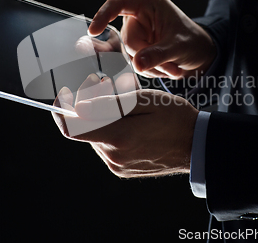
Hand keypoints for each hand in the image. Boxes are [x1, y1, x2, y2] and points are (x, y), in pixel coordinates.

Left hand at [52, 84, 198, 177]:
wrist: (196, 145)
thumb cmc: (175, 118)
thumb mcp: (145, 100)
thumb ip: (110, 104)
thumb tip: (79, 105)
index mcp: (118, 137)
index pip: (71, 128)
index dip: (61, 110)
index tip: (63, 95)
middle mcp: (113, 156)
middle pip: (85, 128)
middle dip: (89, 107)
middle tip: (106, 88)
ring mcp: (117, 165)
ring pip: (95, 136)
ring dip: (101, 119)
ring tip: (124, 107)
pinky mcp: (122, 169)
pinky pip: (106, 147)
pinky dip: (111, 132)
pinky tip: (130, 123)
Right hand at [89, 0, 215, 79]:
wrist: (200, 52)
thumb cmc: (192, 41)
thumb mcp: (179, 46)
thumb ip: (158, 54)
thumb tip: (137, 64)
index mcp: (148, 2)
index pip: (118, 3)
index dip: (103, 15)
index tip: (94, 31)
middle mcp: (138, 15)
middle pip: (127, 40)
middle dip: (147, 57)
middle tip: (170, 67)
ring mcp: (136, 32)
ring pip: (130, 55)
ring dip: (150, 67)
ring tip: (172, 67)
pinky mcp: (136, 47)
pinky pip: (134, 63)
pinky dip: (150, 70)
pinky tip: (166, 68)